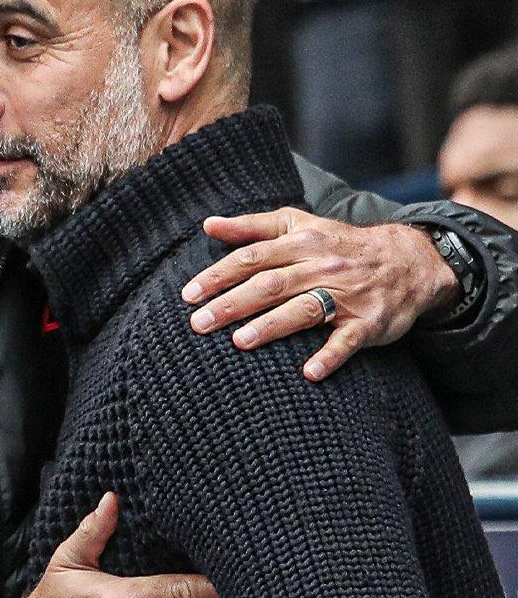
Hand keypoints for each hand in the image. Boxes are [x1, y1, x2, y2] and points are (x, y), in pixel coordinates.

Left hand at [181, 209, 458, 381]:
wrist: (409, 260)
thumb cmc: (340, 245)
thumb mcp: (300, 225)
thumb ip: (253, 226)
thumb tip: (208, 225)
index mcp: (301, 243)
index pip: (252, 258)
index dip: (219, 275)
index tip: (188, 294)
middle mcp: (321, 266)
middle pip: (271, 284)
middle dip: (233, 303)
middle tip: (199, 323)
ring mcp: (346, 295)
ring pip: (304, 310)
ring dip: (271, 326)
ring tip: (239, 342)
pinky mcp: (368, 322)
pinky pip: (347, 341)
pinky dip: (330, 356)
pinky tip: (309, 372)